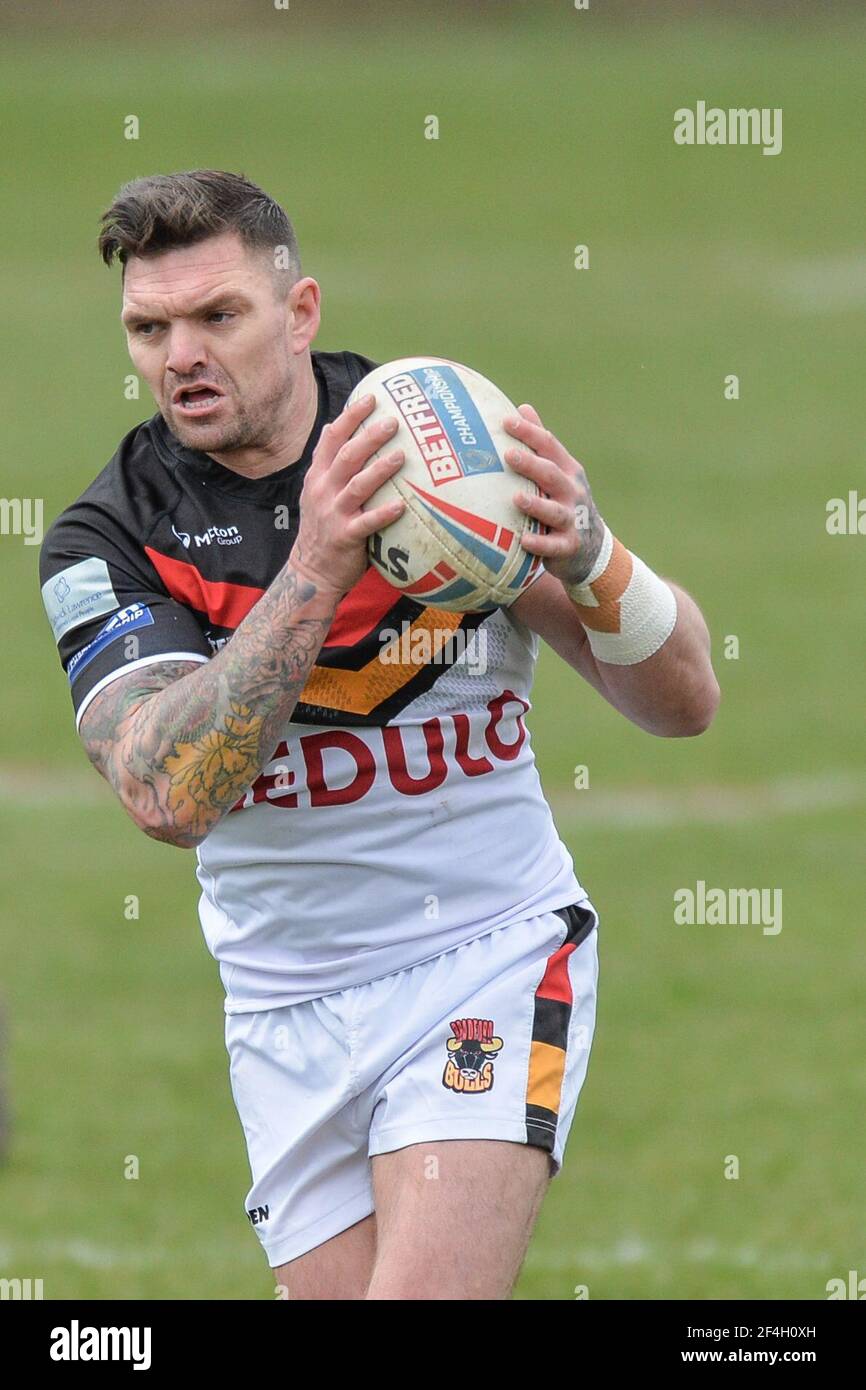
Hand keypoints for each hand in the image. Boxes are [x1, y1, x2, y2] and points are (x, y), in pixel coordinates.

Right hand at [291, 394, 404, 599]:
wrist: (312, 570)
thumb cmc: (324, 527)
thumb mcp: (316, 490)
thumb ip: (327, 462)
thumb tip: (336, 425)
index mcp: (318, 476)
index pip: (332, 439)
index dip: (351, 417)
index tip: (371, 397)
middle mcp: (323, 491)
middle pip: (347, 457)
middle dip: (369, 436)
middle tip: (394, 422)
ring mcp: (333, 514)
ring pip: (357, 486)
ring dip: (380, 470)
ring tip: (402, 456)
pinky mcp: (345, 537)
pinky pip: (367, 523)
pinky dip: (384, 514)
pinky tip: (402, 506)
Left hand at [503, 404, 605, 585]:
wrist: (592, 548)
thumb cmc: (565, 502)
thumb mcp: (559, 471)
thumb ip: (541, 444)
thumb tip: (522, 408)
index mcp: (568, 471)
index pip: (549, 446)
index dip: (530, 433)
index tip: (507, 422)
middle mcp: (572, 492)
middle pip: (552, 475)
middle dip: (532, 465)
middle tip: (509, 455)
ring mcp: (572, 520)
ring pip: (554, 511)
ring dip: (536, 505)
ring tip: (517, 499)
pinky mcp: (568, 546)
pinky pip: (554, 546)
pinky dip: (540, 544)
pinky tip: (524, 540)